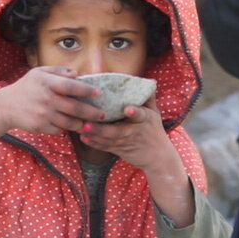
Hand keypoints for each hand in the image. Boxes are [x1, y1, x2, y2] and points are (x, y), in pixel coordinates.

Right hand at [0, 66, 106, 134]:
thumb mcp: (39, 73)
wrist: (6, 106)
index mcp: (48, 83)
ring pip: (70, 122)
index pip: (72, 86)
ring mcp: (44, 114)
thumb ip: (58, 71)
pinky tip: (69, 124)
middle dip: (92, 112)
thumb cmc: (27, 87)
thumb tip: (77, 74)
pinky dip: (66, 127)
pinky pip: (59, 129)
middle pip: (76, 108)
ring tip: (88, 121)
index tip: (99, 93)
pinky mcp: (41, 126)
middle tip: (103, 114)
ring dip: (82, 123)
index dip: (87, 90)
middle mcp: (46, 99)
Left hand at [80, 97, 194, 225]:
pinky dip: (94, 143)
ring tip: (80, 128)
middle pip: (117, 131)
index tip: (127, 109)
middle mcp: (134, 131)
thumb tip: (149, 80)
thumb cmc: (154, 130)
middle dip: (101, 129)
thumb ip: (148, 97)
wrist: (158, 157)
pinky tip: (83, 138)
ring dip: (93, 134)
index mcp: (145, 119)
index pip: (141, 114)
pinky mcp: (119, 150)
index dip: (134, 112)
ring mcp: (126, 142)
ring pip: (108, 140)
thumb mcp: (154, 113)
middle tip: (87, 123)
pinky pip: (105, 147)